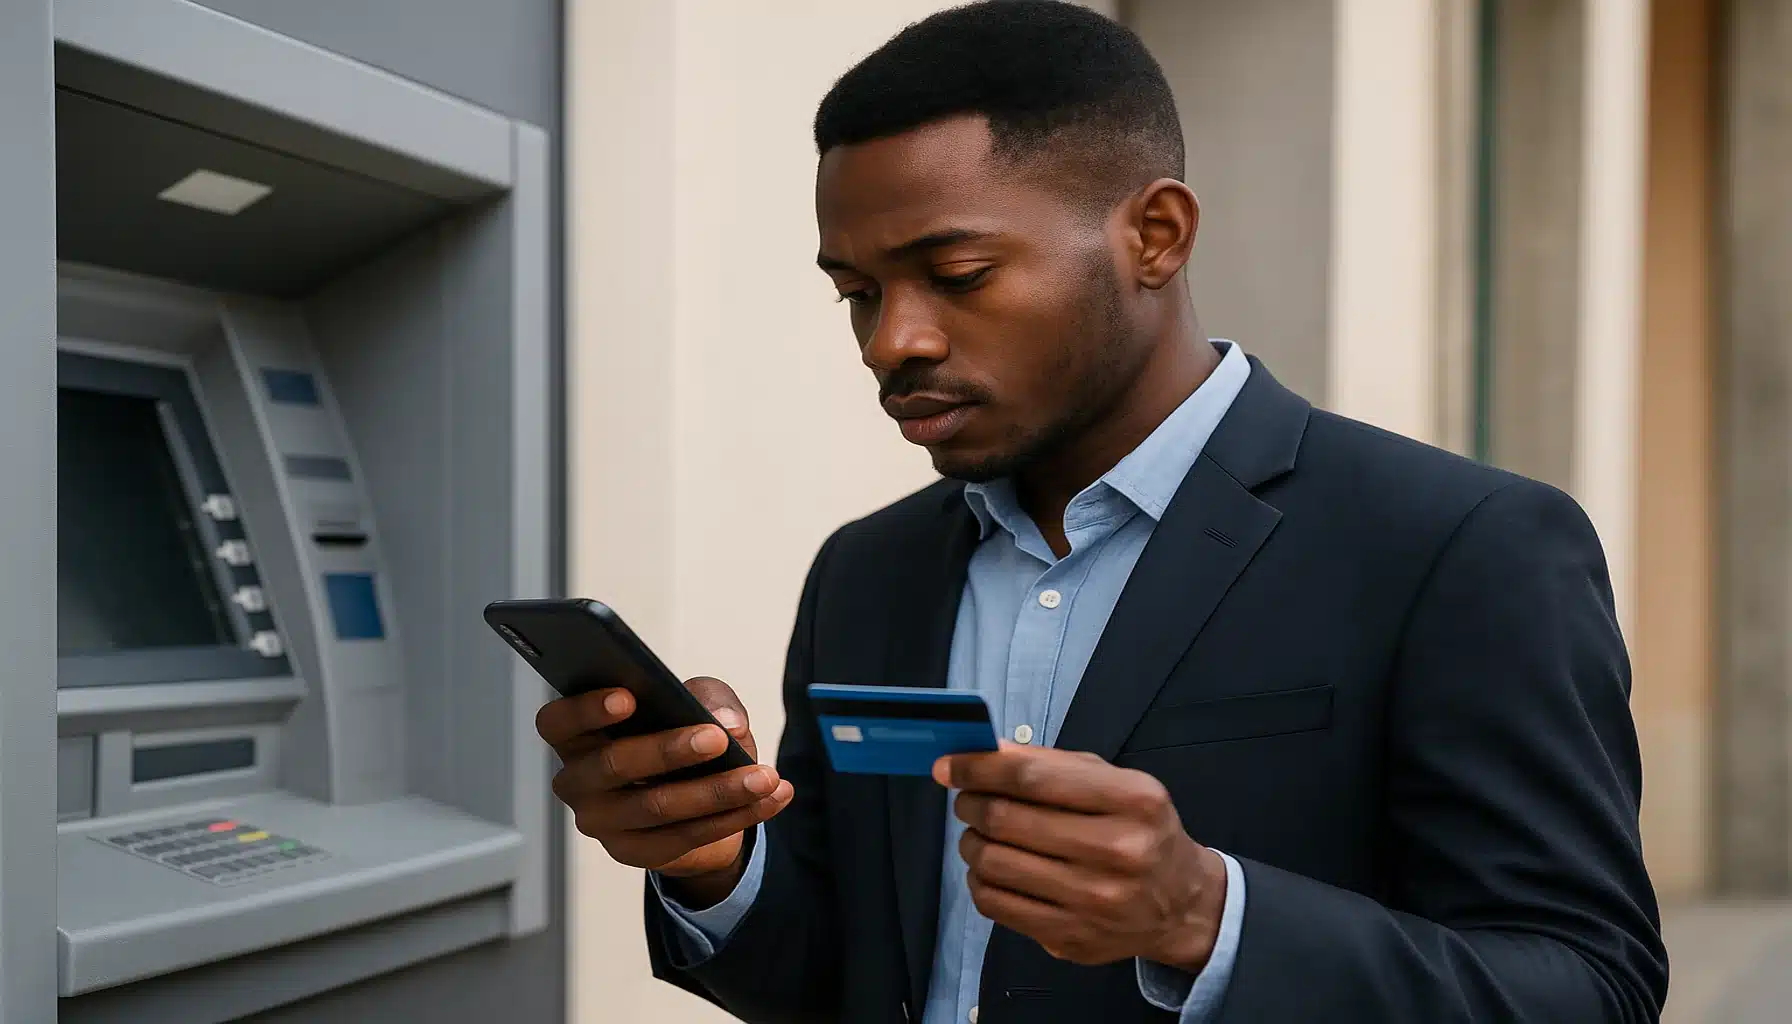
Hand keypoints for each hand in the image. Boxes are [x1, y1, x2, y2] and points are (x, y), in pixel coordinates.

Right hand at [537, 676, 793, 906]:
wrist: (694, 796)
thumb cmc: (680, 732)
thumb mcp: (696, 702)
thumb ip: (709, 698)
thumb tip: (729, 723)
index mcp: (577, 734)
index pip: (558, 721)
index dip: (588, 709)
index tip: (629, 696)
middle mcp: (578, 780)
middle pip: (612, 765)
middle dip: (669, 750)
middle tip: (717, 738)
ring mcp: (602, 822)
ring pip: (656, 807)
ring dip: (718, 791)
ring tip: (764, 776)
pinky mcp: (634, 853)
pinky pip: (685, 838)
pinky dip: (737, 816)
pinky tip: (773, 797)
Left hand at [934, 743, 1225, 971]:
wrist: (1180, 903)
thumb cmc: (1141, 832)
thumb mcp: (1117, 783)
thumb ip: (1053, 765)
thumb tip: (985, 752)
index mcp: (1133, 801)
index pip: (1033, 778)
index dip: (979, 768)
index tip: (949, 765)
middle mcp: (1118, 852)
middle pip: (1006, 820)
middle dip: (971, 803)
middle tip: (966, 799)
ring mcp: (1093, 902)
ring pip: (993, 863)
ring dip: (971, 842)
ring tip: (979, 834)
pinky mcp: (1070, 937)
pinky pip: (996, 905)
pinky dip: (980, 880)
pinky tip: (991, 868)